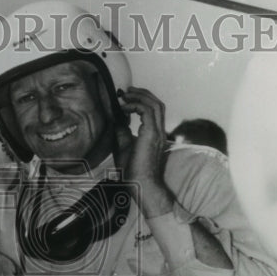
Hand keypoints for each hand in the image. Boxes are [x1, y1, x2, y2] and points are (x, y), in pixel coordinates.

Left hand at [114, 87, 169, 204]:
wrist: (140, 185)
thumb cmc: (132, 171)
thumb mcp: (123, 146)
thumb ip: (122, 131)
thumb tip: (116, 117)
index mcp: (155, 134)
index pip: (154, 111)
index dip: (141, 100)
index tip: (125, 98)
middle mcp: (159, 131)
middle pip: (157, 103)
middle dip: (142, 94)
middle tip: (127, 90)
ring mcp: (158, 132)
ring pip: (155, 104)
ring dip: (139, 96)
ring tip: (125, 95)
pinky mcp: (152, 134)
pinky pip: (147, 111)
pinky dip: (135, 105)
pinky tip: (124, 108)